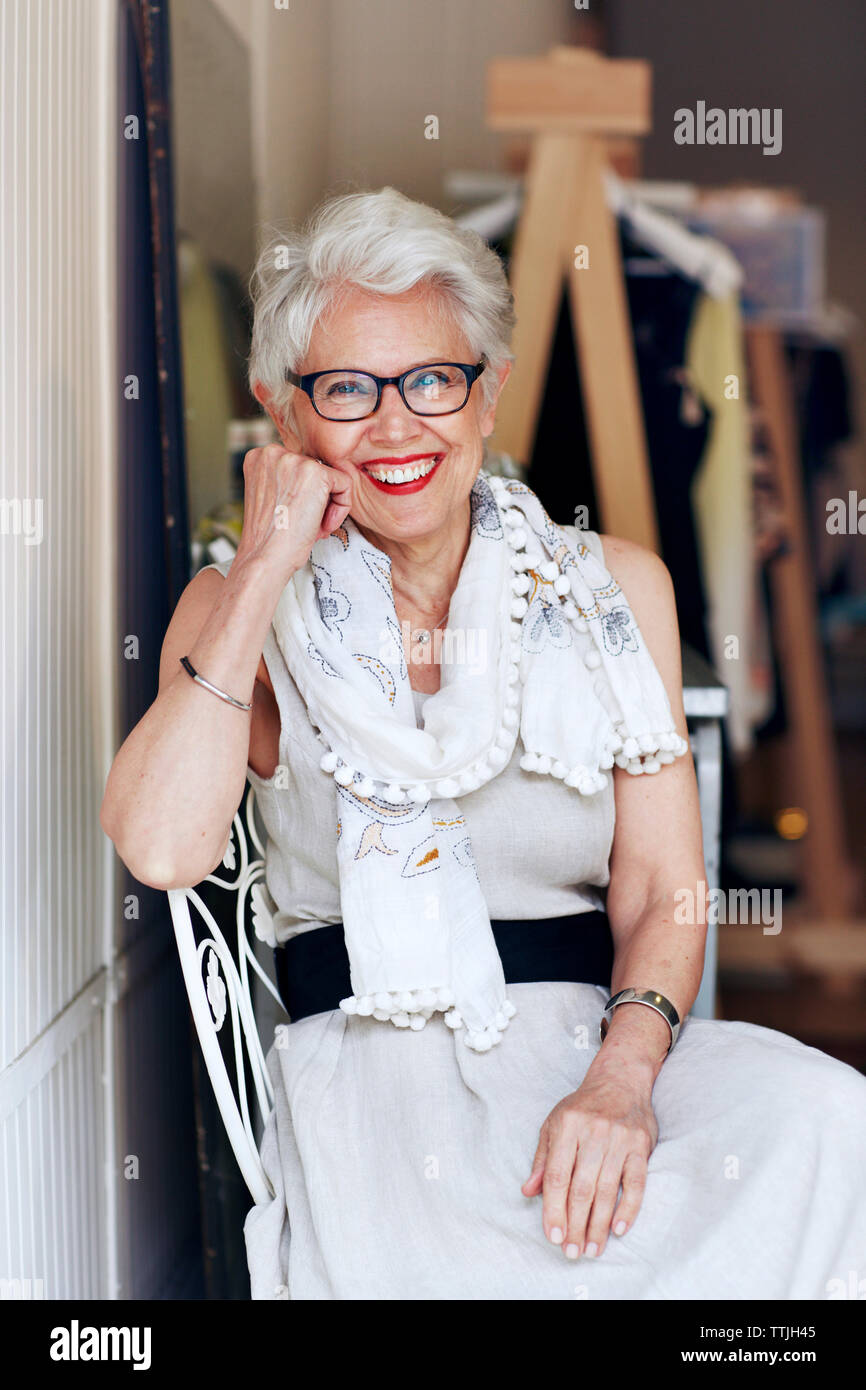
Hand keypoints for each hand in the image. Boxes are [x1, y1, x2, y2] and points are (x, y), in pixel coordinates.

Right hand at [234, 437, 352, 582]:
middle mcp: (273, 452)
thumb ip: (289, 480)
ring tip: (314, 527)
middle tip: (306, 525)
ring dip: (328, 506)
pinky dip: (341, 508)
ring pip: (331, 477)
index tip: (296, 517)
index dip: (303, 496)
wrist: (266, 558)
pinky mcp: (316, 472)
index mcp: (259, 457)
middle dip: (317, 500)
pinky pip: (345, 484)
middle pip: (315, 470)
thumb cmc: (271, 538)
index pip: (299, 467)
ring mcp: (294, 460)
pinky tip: (323, 526)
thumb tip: (321, 478)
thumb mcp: (274, 498)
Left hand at [521, 1068, 657, 1259]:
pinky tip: (619, 1229)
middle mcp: (593, 1132)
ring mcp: (619, 1139)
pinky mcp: (641, 1145)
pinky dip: (628, 1207)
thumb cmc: (582, 1107)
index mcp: (566, 1126)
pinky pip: (636, 1182)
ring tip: (591, 1249)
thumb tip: (528, 1191)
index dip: (553, 1209)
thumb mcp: (554, 1124)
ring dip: (599, 1224)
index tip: (553, 1236)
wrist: (620, 1079)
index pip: (558, 1176)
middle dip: (575, 1224)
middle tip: (572, 1252)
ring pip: (606, 1189)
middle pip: (581, 1188)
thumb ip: (542, 1159)